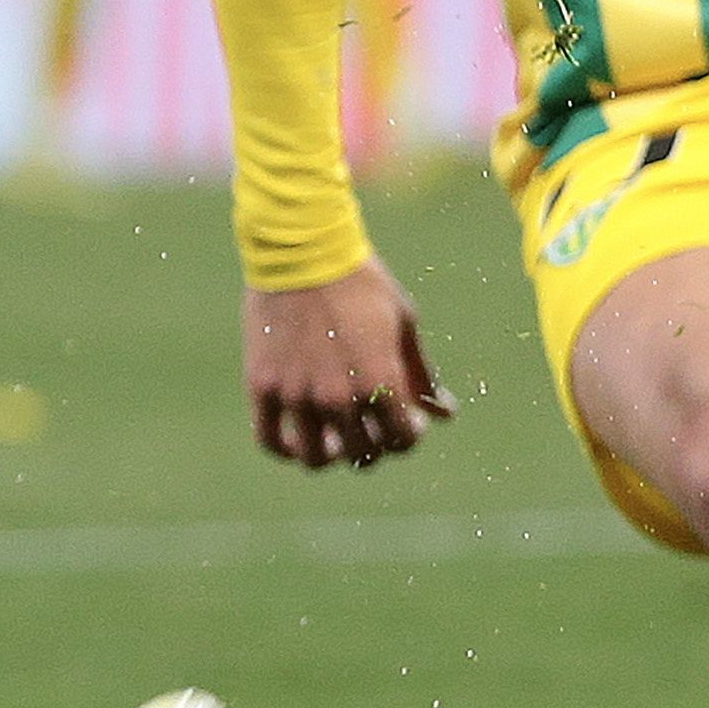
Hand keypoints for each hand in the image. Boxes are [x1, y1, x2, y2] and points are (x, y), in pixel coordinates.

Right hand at [244, 258, 454, 470]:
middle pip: (362, 455)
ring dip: (331, 455)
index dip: (409, 435)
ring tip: (335, 439)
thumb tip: (445, 414)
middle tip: (372, 428)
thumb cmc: (361, 281)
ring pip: (316, 458)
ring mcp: (296, 394)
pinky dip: (286, 449)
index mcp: (380, 381)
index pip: (401, 440)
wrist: (302, 248)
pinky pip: (270, 440)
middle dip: (375, 446)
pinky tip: (298, 439)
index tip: (405, 421)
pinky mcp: (263, 386)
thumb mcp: (403, 323)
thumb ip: (422, 374)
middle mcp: (338, 396)